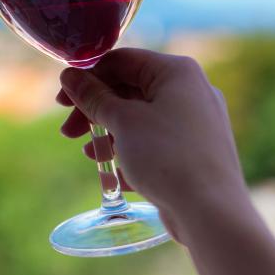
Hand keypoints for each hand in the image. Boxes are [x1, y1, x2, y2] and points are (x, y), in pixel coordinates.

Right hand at [57, 48, 246, 242]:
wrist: (212, 212)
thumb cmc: (167, 157)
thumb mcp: (122, 121)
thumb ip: (93, 96)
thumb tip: (69, 76)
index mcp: (177, 72)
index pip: (121, 61)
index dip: (87, 78)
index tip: (61, 102)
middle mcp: (192, 91)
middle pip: (130, 90)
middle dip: (96, 111)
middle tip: (69, 133)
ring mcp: (198, 123)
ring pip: (142, 118)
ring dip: (110, 134)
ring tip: (92, 156)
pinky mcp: (197, 152)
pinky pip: (157, 142)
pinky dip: (133, 152)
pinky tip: (118, 174)